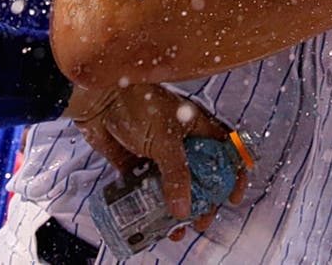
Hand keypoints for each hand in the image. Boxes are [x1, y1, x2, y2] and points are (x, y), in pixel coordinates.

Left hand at [65, 84, 246, 234]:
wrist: (98, 100)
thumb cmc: (138, 105)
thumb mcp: (166, 138)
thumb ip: (177, 175)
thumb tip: (183, 210)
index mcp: (195, 125)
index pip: (224, 149)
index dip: (233, 172)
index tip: (231, 198)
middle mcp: (180, 140)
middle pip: (200, 174)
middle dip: (204, 200)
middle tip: (202, 220)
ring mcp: (157, 153)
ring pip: (174, 185)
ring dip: (178, 208)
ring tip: (177, 230)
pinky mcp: (135, 163)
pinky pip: (148, 189)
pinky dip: (152, 206)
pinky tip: (154, 222)